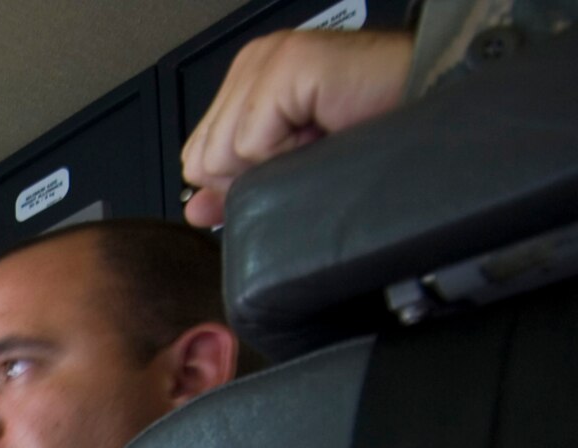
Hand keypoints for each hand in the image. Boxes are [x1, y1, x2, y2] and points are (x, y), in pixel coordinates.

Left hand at [181, 28, 412, 226]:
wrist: (430, 103)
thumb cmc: (373, 129)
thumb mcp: (291, 165)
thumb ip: (237, 184)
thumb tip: (194, 210)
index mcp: (246, 81)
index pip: (199, 154)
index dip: (238, 178)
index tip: (289, 163)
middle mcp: (252, 64)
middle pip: (204, 158)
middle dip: (255, 172)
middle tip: (310, 149)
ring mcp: (266, 60)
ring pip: (223, 154)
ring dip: (276, 163)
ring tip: (320, 137)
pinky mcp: (285, 67)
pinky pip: (251, 144)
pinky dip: (289, 154)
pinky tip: (324, 130)